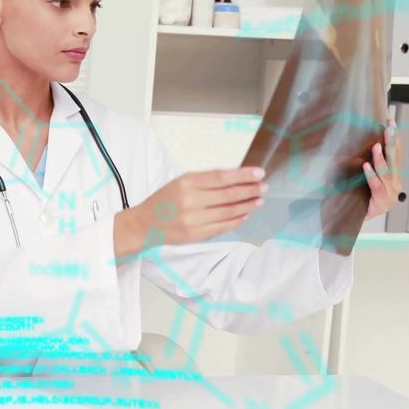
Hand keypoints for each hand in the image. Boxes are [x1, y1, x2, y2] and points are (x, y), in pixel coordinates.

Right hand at [115, 166, 266, 257]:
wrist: (145, 223)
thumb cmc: (164, 200)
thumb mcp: (180, 182)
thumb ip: (205, 180)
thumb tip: (236, 178)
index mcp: (186, 183)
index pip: (221, 177)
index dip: (243, 176)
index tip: (259, 174)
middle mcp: (190, 201)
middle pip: (228, 195)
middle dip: (249, 190)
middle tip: (263, 187)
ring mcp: (194, 220)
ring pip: (228, 212)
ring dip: (247, 206)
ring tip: (258, 200)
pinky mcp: (196, 234)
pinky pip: (222, 227)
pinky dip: (236, 220)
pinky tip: (245, 214)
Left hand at [363, 118, 402, 219]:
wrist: (346, 221)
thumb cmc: (354, 197)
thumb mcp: (359, 175)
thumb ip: (363, 161)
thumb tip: (360, 141)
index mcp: (392, 177)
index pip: (395, 153)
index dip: (394, 138)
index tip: (391, 122)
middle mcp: (394, 185)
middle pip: (394, 159)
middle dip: (392, 142)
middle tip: (389, 127)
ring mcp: (389, 195)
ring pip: (387, 172)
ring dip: (381, 158)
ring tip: (376, 146)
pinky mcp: (381, 203)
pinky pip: (376, 186)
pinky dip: (371, 175)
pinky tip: (365, 166)